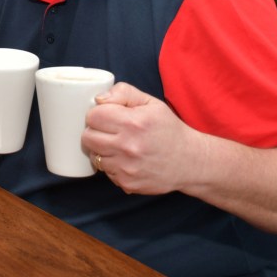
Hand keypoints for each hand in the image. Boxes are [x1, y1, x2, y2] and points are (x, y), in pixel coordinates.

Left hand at [81, 82, 202, 194]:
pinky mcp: (127, 183)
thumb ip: (123, 92)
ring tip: (118, 145)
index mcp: (133, 122)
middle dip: (95, 131)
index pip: (93, 116)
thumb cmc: (168, 129)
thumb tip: (99, 99)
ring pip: (94, 156)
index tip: (106, 116)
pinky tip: (125, 160)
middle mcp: (128, 146)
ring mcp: (126, 168)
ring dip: (101, 150)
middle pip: (87, 137)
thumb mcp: (151, 103)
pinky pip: (105, 172)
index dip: (97, 114)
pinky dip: (111, 165)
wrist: (190, 161)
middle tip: (108, 131)